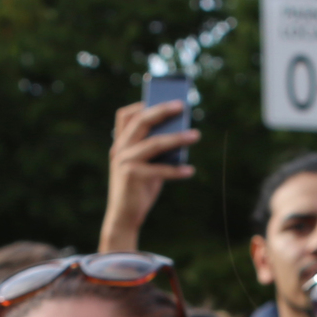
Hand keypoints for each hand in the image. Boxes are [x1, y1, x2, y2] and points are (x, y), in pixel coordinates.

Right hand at [102, 99, 196, 250]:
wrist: (124, 217)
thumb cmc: (139, 188)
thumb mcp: (146, 165)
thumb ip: (156, 150)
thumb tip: (182, 133)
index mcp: (120, 144)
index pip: (125, 115)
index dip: (142, 104)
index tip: (162, 99)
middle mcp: (120, 149)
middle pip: (141, 121)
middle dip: (162, 110)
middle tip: (182, 106)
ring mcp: (124, 162)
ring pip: (154, 143)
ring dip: (177, 138)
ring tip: (196, 135)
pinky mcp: (132, 177)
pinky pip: (160, 170)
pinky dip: (176, 171)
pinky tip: (190, 170)